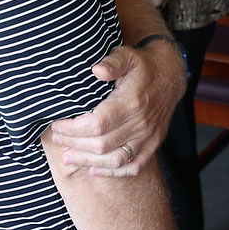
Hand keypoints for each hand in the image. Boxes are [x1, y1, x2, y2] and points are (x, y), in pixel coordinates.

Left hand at [49, 42, 185, 176]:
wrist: (171, 76)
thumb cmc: (143, 66)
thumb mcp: (127, 56)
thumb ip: (112, 62)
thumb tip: (97, 71)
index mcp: (132, 101)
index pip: (97, 124)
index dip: (73, 129)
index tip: (57, 125)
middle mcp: (142, 122)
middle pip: (102, 144)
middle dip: (75, 145)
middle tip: (57, 140)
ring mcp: (149, 136)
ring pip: (115, 159)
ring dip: (89, 162)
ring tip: (69, 158)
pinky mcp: (154, 143)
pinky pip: (134, 166)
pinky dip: (113, 172)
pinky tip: (94, 169)